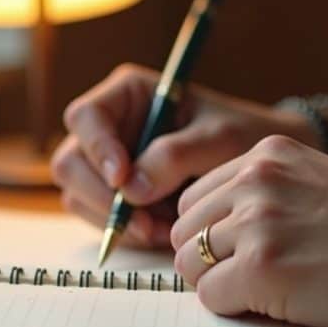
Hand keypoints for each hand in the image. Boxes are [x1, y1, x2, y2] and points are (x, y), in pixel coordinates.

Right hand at [51, 64, 312, 247]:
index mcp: (128, 94)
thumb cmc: (241, 137)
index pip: (86, 117)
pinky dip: (125, 231)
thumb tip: (131, 188)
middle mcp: (109, 126)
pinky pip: (98, 218)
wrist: (256, 168)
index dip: (97, 148)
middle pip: (71, 161)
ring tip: (162, 229)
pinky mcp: (113, 194)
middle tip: (142, 221)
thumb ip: (175, 156)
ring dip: (116, 220)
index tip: (123, 178)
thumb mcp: (219, 140)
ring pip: (79, 195)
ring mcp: (106, 162)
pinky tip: (161, 232)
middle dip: (103, 196)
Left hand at [170, 135, 327, 326]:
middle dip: (208, 260)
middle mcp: (254, 179)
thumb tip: (212, 229)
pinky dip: (235, 309)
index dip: (212, 234)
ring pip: (189, 265)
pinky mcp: (260, 267)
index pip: (195, 198)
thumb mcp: (316, 182)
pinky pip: (210, 298)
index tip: (242, 251)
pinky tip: (278, 303)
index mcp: (266, 154)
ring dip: (220, 284)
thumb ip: (265, 192)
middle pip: (183, 231)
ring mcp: (256, 222)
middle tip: (253, 277)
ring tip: (269, 288)